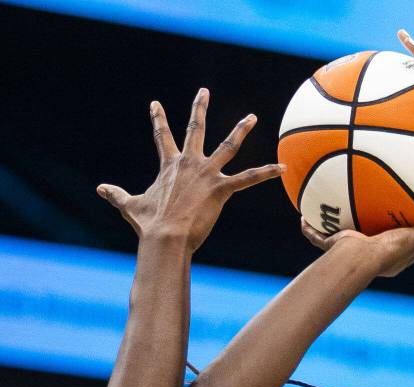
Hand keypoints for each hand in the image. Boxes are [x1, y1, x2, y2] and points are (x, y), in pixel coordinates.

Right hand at [97, 88, 284, 251]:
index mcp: (169, 166)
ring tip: (252, 118)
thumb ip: (116, 195)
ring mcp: (206, 174)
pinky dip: (266, 173)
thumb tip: (99, 189)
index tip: (155, 104)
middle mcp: (188, 163)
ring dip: (241, 130)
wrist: (165, 237)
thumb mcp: (130, 207)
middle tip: (204, 91)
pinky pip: (249, 178)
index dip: (158, 119)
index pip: (162, 136)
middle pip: (195, 128)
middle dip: (199, 108)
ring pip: (228, 146)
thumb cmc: (149, 225)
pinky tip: (282, 168)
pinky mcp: (221, 189)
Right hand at [300, 209, 413, 277]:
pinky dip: (310, 230)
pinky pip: (318, 238)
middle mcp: (373, 256)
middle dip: (377, 230)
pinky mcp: (334, 248)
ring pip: (343, 240)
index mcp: (394, 258)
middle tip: (382, 212)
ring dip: (337, 231)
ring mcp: (351, 252)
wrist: (359, 260)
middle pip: (376, 242)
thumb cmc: (389, 251)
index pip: (410, 246)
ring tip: (336, 210)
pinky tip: (302, 217)